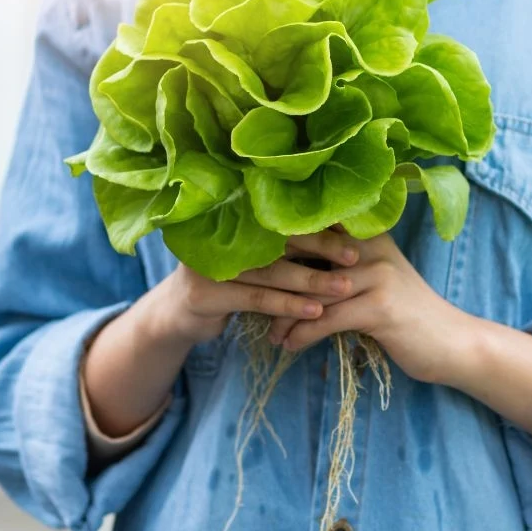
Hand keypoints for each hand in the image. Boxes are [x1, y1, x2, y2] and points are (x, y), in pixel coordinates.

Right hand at [145, 229, 361, 346]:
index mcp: (235, 219)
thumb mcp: (254, 260)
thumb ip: (283, 246)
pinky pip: (258, 299)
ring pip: (273, 272)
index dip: (317, 221)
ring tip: (344, 287)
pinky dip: (289, 305)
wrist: (177, 315)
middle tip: (354, 255)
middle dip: (321, 246)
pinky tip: (315, 311)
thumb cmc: (230, 282)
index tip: (351, 228)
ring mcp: (209, 263)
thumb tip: (340, 232)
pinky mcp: (206, 294)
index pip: (282, 215)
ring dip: (312, 280)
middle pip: (279, 239)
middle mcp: (220, 235)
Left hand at [267, 231, 469, 384]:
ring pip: (313, 292)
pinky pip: (326, 319)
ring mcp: (377, 276)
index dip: (282, 239)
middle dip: (274, 275)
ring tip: (267, 332)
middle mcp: (372, 248)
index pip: (317, 226)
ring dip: (284, 316)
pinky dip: (302, 335)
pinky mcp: (379, 308)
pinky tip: (288, 346)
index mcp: (370, 235)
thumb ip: (346, 266)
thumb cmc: (409, 315)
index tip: (251, 258)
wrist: (452, 342)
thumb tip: (297, 267)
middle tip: (247, 294)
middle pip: (308, 252)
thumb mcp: (379, 280)